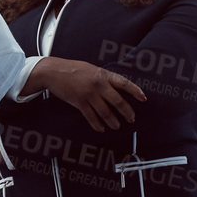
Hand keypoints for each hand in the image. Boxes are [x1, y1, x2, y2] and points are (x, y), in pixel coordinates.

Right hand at [28, 57, 145, 132]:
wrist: (53, 71)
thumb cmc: (71, 68)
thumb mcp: (91, 69)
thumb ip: (103, 77)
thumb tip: (115, 87)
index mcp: (103, 74)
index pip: (124, 83)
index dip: (136, 91)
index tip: (144, 98)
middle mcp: (98, 85)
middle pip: (118, 101)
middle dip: (127, 112)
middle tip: (131, 118)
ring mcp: (88, 95)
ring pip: (106, 112)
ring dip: (113, 121)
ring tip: (117, 126)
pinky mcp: (79, 103)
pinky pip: (91, 117)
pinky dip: (98, 124)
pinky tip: (101, 127)